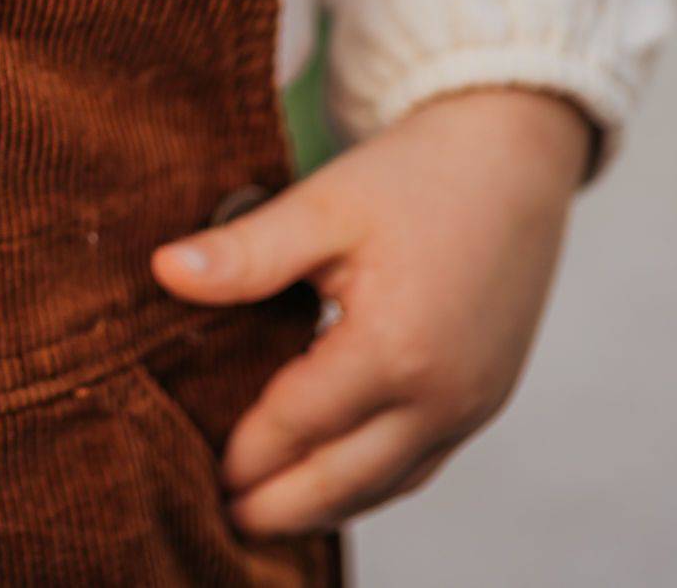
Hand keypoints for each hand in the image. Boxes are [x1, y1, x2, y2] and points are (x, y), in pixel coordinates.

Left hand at [152, 88, 591, 536]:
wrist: (512, 156)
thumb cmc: (414, 175)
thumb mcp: (323, 206)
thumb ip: (245, 253)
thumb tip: (163, 271)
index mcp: (395, 350)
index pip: (297, 425)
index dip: (244, 452)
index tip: (193, 469)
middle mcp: (443, 396)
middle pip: (344, 481)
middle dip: (279, 507)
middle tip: (217, 519)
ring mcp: (473, 405)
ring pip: (387, 484)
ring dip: (324, 505)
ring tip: (263, 514)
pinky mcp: (486, 398)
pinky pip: (420, 465)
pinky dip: (369, 484)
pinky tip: (330, 480)